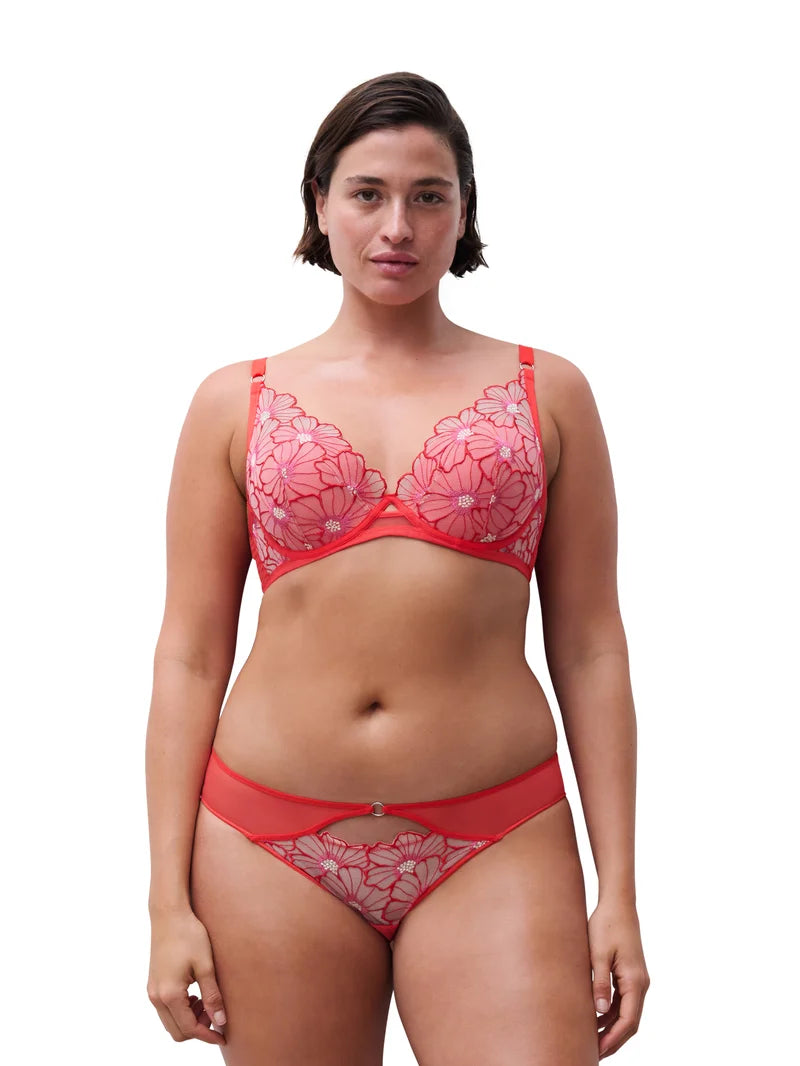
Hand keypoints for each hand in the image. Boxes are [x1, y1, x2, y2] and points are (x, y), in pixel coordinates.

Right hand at [147, 907, 226, 1045]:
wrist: (169, 914)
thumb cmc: (189, 935)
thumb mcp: (206, 965)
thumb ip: (212, 995)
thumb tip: (220, 1021)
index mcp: (170, 995)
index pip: (189, 1029)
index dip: (208, 1036)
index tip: (223, 1036)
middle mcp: (156, 997)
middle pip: (177, 1031)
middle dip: (198, 1029)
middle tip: (216, 1014)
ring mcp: (152, 991)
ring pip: (171, 1022)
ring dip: (189, 1020)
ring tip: (207, 1001)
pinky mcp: (153, 984)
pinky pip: (166, 1010)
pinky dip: (181, 1010)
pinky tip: (196, 994)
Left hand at [587, 899, 649, 1058]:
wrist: (618, 903)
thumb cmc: (606, 925)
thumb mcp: (598, 954)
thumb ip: (599, 982)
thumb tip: (599, 1012)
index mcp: (635, 981)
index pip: (628, 1021)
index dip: (613, 1039)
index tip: (597, 1052)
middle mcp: (641, 984)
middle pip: (630, 1022)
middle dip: (614, 1040)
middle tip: (593, 1054)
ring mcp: (637, 979)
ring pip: (627, 1013)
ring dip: (612, 1029)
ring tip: (591, 1042)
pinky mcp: (630, 974)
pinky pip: (623, 1001)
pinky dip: (611, 1014)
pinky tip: (595, 1020)